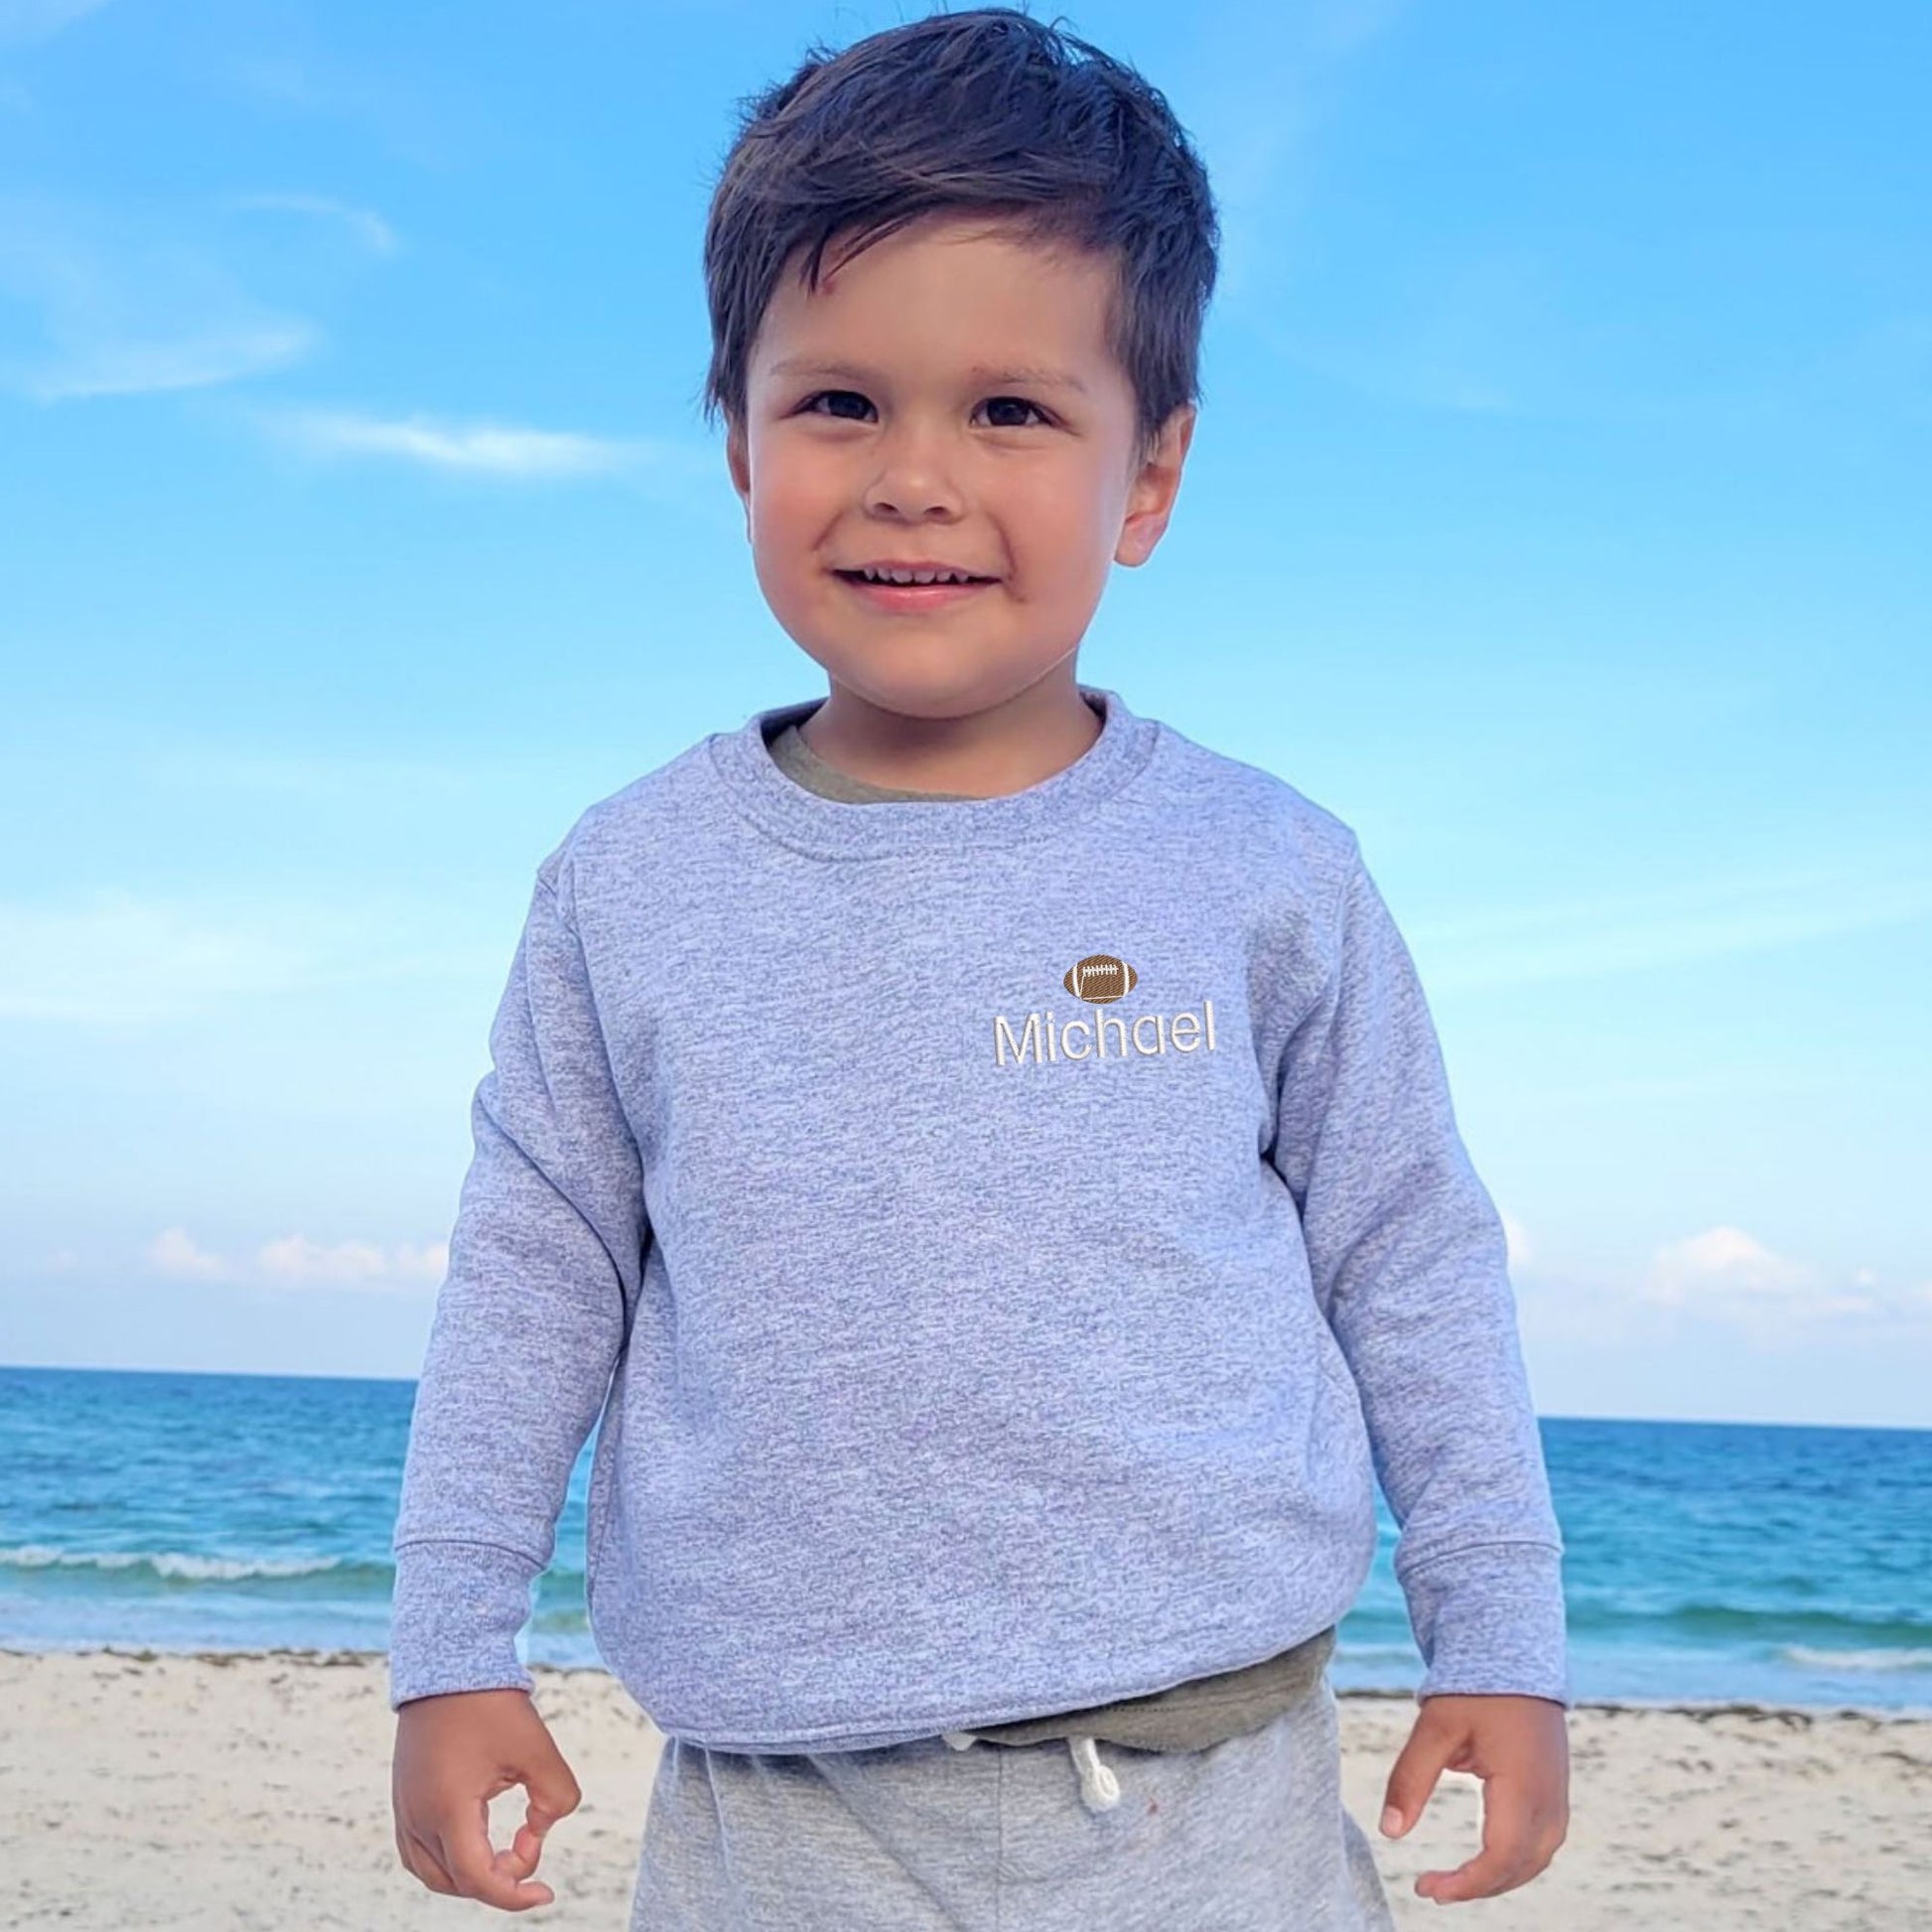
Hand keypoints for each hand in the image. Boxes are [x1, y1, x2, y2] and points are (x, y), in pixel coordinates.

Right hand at [392, 1687, 582, 1910]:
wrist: (448, 1662)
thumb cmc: (492, 1704)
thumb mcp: (537, 1749)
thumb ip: (555, 1798)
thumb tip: (544, 1830)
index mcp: (447, 1810)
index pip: (477, 1879)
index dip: (514, 1896)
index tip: (546, 1892)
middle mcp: (418, 1817)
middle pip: (455, 1881)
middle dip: (497, 1881)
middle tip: (530, 1849)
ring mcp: (405, 1808)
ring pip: (432, 1871)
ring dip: (470, 1875)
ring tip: (507, 1852)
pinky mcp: (403, 1795)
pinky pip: (418, 1851)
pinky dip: (448, 1859)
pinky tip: (478, 1839)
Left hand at [1377, 1692, 1568, 1904]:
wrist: (1514, 1652)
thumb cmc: (1474, 1687)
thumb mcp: (1435, 1728)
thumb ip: (1410, 1779)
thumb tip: (1389, 1832)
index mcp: (1524, 1787)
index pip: (1501, 1858)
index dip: (1465, 1884)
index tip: (1425, 1887)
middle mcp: (1550, 1798)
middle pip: (1521, 1867)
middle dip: (1478, 1886)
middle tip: (1432, 1887)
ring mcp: (1559, 1793)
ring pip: (1536, 1858)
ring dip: (1499, 1876)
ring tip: (1454, 1880)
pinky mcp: (1556, 1787)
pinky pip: (1543, 1840)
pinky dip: (1514, 1858)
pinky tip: (1484, 1857)